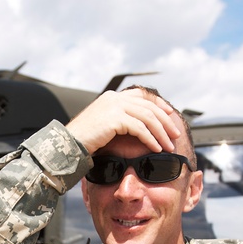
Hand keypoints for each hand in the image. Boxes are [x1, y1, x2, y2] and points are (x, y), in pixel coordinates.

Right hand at [65, 88, 180, 154]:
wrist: (67, 145)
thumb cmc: (84, 141)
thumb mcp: (103, 126)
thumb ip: (119, 122)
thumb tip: (138, 128)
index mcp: (112, 97)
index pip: (142, 95)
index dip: (159, 104)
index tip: (170, 115)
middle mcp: (114, 98)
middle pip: (149, 106)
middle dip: (165, 121)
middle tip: (175, 134)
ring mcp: (114, 106)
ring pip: (148, 117)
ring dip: (161, 132)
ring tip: (169, 145)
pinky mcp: (114, 118)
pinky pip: (140, 128)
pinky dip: (151, 139)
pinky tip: (156, 148)